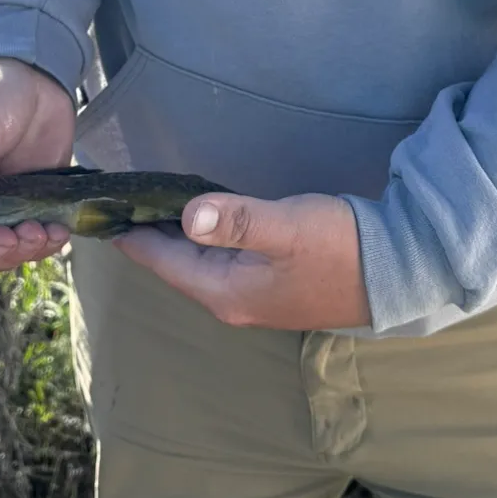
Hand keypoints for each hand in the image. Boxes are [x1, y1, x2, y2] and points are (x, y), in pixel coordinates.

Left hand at [114, 192, 370, 331]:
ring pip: (197, 262)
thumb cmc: (339, 247)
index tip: (97, 208)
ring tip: (147, 200)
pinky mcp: (273, 282)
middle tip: (115, 196)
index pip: (161, 261)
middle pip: (175, 264)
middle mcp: (233, 301)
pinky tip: (199, 215)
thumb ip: (236, 220)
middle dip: (145, 232)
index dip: (129, 234)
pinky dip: (201, 237)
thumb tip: (186, 215)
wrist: (399, 270)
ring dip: (173, 234)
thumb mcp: (286, 227)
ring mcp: (255, 295)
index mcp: (226, 292)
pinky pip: (220, 259)